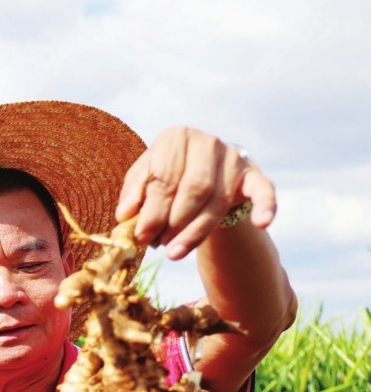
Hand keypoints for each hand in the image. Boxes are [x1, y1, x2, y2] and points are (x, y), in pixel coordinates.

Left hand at [115, 127, 276, 259]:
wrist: (202, 172)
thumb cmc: (166, 178)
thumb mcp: (143, 180)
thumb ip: (133, 194)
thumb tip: (125, 215)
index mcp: (175, 138)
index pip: (165, 178)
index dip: (153, 211)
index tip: (142, 237)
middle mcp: (207, 143)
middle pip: (194, 189)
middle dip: (174, 223)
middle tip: (159, 246)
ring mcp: (233, 158)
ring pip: (217, 200)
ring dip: (196, 231)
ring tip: (175, 253)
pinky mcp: (254, 175)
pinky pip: (264, 190)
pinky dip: (266, 206)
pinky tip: (262, 222)